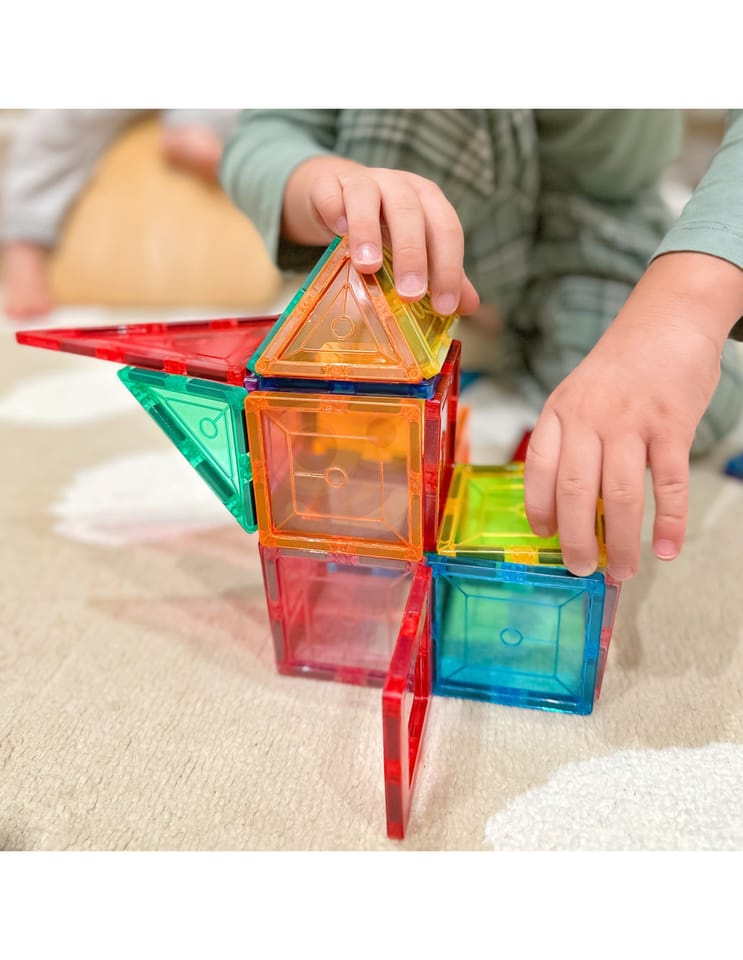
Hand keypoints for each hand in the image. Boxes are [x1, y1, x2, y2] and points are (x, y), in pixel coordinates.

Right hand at [282, 156, 479, 315]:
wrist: (340, 195)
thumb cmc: (384, 225)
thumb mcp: (415, 245)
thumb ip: (440, 271)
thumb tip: (468, 306)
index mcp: (427, 200)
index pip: (446, 230)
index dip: (448, 268)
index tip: (443, 307)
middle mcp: (398, 185)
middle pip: (410, 213)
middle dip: (413, 255)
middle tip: (410, 295)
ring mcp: (361, 182)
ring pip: (367, 197)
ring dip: (368, 231)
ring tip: (369, 267)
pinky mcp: (327, 185)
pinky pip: (329, 193)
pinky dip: (334, 210)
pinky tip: (338, 232)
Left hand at [524, 253, 742, 580]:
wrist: (669, 317)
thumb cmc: (622, 365)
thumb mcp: (579, 392)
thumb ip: (569, 436)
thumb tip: (563, 499)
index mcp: (559, 410)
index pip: (537, 469)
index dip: (538, 508)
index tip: (544, 536)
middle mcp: (588, 417)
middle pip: (573, 489)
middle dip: (575, 539)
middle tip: (582, 569)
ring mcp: (630, 421)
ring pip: (618, 494)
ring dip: (620, 541)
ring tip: (624, 571)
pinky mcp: (671, 424)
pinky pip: (668, 482)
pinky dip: (669, 521)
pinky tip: (667, 549)